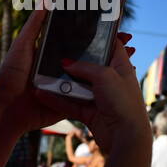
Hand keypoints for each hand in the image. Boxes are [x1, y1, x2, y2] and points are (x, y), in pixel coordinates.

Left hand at [0, 5, 143, 153]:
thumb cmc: (12, 76)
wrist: (9, 111)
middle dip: (108, 46)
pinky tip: (119, 77)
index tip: (110, 20)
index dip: (94, 29)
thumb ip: (35, 24)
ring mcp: (66, 82)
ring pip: (93, 72)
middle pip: (89, 53)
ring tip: (130, 53)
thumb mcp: (23, 46)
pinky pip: (88, 91)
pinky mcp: (69, 99)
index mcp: (51, 51)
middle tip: (127, 37)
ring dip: (111, 64)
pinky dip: (103, 85)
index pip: (76, 36)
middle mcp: (61, 65)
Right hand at [28, 32, 147, 156]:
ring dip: (61, 82)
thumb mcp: (104, 76)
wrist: (125, 137)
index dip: (100, 37)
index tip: (83, 28)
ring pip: (77, 86)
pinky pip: (71, 104)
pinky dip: (58, 100)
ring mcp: (101, 98)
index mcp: (121, 67)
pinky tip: (41, 94)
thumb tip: (66, 63)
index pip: (112, 46)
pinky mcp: (91, 113)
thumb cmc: (122, 102)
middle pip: (90, 66)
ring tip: (42, 73)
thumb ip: (84, 66)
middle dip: (73, 60)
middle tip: (55, 50)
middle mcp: (111, 81)